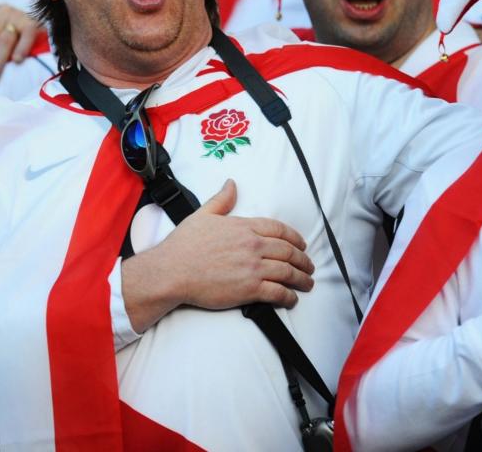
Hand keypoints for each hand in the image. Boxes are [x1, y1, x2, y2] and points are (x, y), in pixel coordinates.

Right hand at [121, 180, 314, 332]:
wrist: (172, 271)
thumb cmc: (184, 245)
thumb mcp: (203, 214)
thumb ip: (222, 200)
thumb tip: (231, 184)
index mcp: (244, 227)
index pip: (279, 230)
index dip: (294, 238)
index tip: (301, 244)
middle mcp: (253, 246)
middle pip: (288, 251)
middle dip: (303, 260)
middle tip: (309, 266)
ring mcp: (253, 268)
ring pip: (288, 272)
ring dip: (301, 278)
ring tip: (307, 283)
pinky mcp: (249, 289)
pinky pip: (278, 293)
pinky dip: (289, 296)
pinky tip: (292, 298)